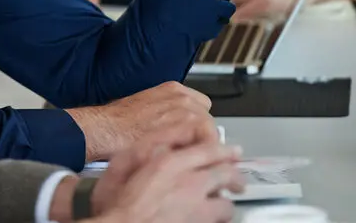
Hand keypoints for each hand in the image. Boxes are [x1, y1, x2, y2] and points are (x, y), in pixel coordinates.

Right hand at [68, 81, 214, 162]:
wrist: (106, 129)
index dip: (197, 127)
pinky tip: (184, 161)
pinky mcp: (187, 131)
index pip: (202, 108)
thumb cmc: (117, 123)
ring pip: (210, 134)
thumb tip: (175, 127)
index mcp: (174, 90)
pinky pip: (207, 145)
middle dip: (200, 137)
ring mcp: (188, 113)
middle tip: (187, 152)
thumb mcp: (145, 107)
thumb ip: (166, 113)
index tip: (191, 138)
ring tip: (185, 158)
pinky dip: (199, 154)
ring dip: (201, 146)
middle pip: (208, 122)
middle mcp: (185, 98)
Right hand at [90, 130, 242, 222]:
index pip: (209, 150)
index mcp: (171, 164)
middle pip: (226, 176)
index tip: (233, 151)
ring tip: (224, 204)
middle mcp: (189, 186)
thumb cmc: (117, 203)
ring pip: (226, 205)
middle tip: (238, 180)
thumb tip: (165, 140)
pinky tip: (210, 220)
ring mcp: (197, 212)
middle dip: (235, 176)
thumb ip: (147, 147)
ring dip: (226, 203)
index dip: (224, 150)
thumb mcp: (124, 162)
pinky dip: (217, 220)